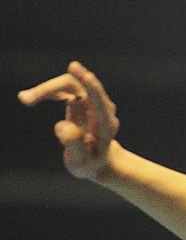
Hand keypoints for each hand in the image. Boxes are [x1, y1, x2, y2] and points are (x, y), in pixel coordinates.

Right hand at [18, 61, 120, 180]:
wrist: (97, 162)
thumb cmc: (89, 164)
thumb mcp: (81, 163)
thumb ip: (74, 145)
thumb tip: (62, 126)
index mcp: (106, 126)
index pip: (100, 104)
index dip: (92, 89)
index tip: (86, 75)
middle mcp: (102, 110)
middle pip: (80, 89)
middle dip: (54, 90)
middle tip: (26, 98)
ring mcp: (93, 103)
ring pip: (70, 85)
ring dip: (47, 90)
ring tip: (25, 99)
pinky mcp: (83, 100)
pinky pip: (65, 89)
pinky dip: (49, 92)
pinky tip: (32, 98)